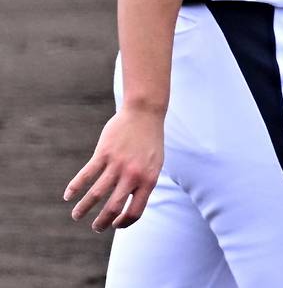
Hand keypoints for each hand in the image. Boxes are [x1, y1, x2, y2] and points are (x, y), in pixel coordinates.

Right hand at [63, 104, 163, 232]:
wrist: (145, 112)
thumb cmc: (150, 140)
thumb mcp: (155, 164)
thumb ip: (144, 184)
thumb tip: (128, 207)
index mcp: (148, 180)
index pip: (135, 212)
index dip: (123, 223)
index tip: (114, 225)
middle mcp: (132, 175)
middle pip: (112, 207)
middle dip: (101, 222)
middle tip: (95, 228)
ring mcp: (117, 163)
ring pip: (96, 194)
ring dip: (83, 208)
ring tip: (76, 216)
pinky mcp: (104, 152)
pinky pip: (86, 174)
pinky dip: (75, 187)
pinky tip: (68, 195)